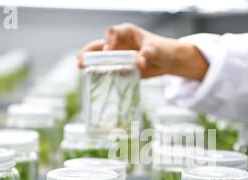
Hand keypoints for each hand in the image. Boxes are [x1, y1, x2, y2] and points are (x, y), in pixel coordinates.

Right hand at [77, 23, 207, 80]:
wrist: (166, 61)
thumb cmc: (161, 50)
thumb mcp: (155, 50)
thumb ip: (147, 54)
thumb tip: (139, 62)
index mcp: (126, 32)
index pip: (113, 32)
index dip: (108, 40)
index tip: (108, 50)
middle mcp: (118, 42)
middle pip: (100, 44)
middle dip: (90, 51)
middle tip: (81, 60)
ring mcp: (117, 54)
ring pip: (99, 57)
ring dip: (90, 62)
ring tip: (80, 68)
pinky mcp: (119, 65)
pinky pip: (106, 69)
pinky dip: (99, 73)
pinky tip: (92, 79)